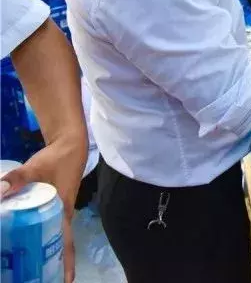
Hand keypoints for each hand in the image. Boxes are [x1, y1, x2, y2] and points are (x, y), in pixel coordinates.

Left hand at [1, 138, 85, 281]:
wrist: (69, 146)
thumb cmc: (57, 160)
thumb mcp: (36, 168)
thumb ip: (17, 178)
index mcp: (63, 212)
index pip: (65, 243)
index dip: (66, 263)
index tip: (65, 281)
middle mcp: (62, 216)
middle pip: (58, 245)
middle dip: (52, 265)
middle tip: (38, 279)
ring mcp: (57, 211)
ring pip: (51, 237)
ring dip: (45, 253)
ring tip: (31, 268)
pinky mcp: (51, 205)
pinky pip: (46, 227)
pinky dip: (38, 237)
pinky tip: (23, 239)